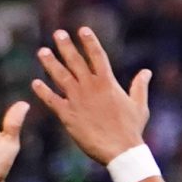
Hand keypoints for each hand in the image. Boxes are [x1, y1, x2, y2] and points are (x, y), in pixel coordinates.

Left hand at [29, 27, 151, 166]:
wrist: (120, 151)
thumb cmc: (131, 130)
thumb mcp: (139, 106)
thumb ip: (139, 87)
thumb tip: (146, 72)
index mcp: (107, 82)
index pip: (97, 55)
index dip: (89, 41)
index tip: (82, 30)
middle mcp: (90, 87)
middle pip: (75, 61)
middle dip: (65, 46)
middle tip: (57, 34)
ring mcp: (77, 100)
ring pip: (60, 76)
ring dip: (50, 63)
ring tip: (42, 52)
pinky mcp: (68, 115)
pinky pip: (52, 100)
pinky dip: (43, 91)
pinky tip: (35, 83)